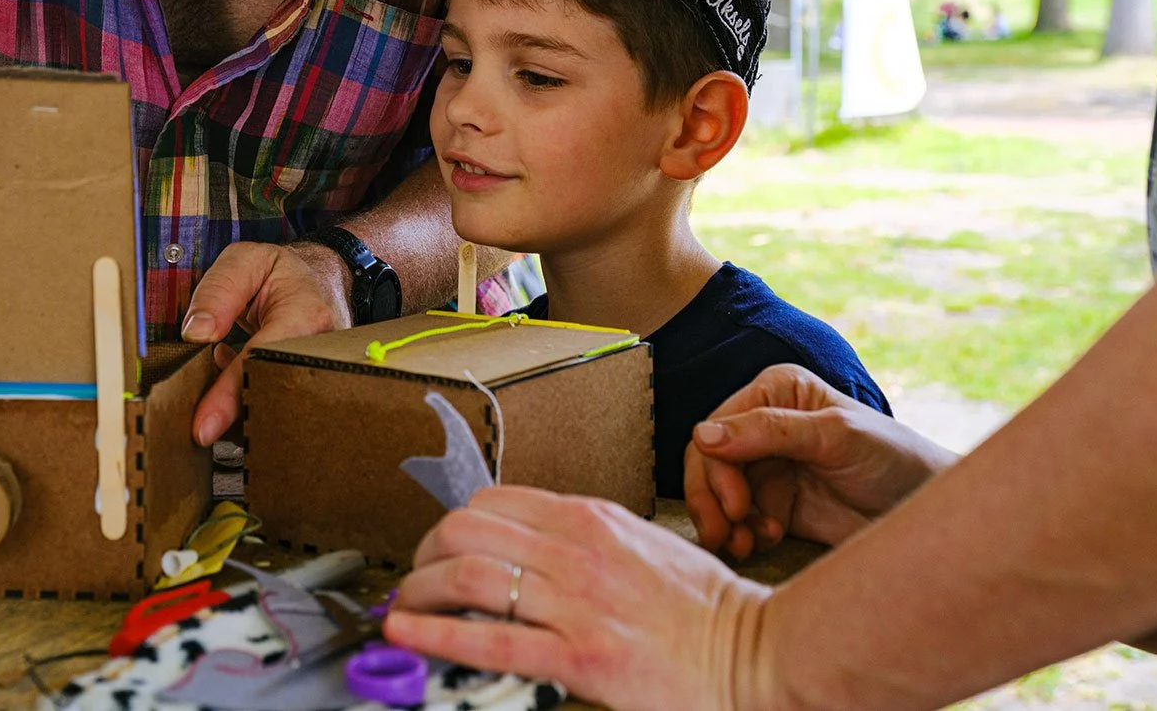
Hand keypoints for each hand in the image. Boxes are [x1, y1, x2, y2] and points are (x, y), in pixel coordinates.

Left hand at [181, 241, 349, 445]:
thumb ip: (218, 289)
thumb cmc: (281, 274)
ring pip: (275, 410)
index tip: (203, 427)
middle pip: (274, 398)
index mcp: (305, 314)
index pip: (263, 361)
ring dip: (238, 413)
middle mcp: (319, 351)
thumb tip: (197, 333)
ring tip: (213, 393)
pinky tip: (230, 376)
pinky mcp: (310, 389)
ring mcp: (319, 375)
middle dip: (235, 416)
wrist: (318, 283)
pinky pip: (275, 409)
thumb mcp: (246, 261)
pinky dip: (245, 404)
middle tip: (200, 425)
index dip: (231, 395)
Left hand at [386, 487, 771, 710]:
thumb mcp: (639, 545)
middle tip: (415, 579)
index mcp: (591, 519)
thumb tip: (532, 549)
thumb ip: (584, 541)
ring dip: (420, 590)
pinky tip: (409, 633)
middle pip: (467, 527)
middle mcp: (577, 550)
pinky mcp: (579, 656)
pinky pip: (490, 638)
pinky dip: (436, 633)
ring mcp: (576, 602)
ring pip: (467, 573)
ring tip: (404, 609)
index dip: (453, 525)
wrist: (752, 654)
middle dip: (425, 553)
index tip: (439, 549)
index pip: (495, 500)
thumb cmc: (703, 609)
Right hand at [684, 364, 957, 559]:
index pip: (718, 426)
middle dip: (712, 499)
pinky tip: (765, 543)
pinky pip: (738, 520)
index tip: (734, 505)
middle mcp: (763, 426)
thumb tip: (702, 435)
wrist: (926, 509)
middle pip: (709, 461)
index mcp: (774, 391)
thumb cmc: (891, 456)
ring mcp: (767, 466)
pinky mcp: (774, 504)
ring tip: (742, 546)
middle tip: (724, 535)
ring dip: (723, 521)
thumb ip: (769, 431)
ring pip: (717, 493)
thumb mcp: (834, 436)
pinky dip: (742, 535)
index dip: (714, 466)